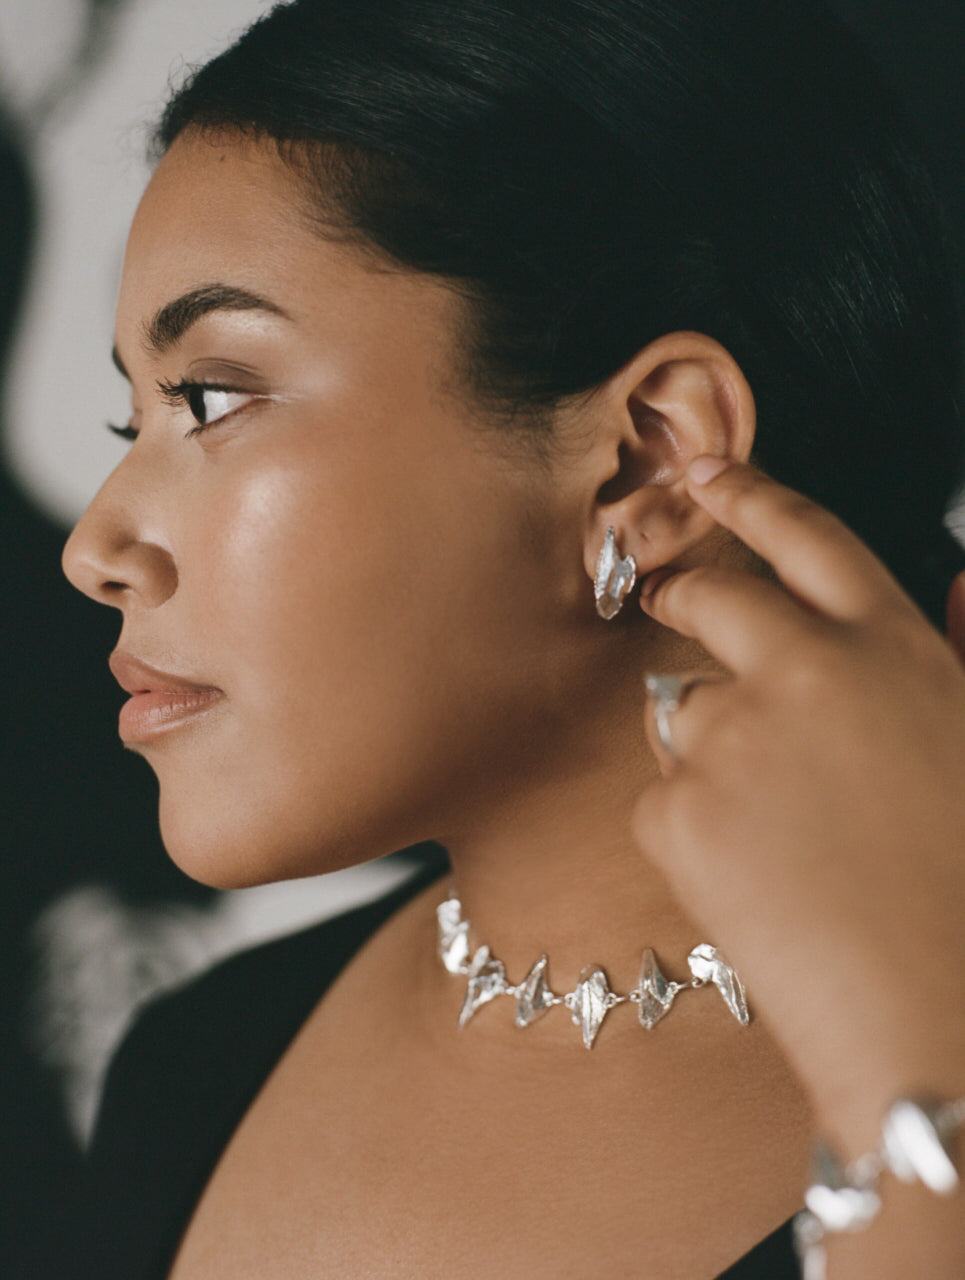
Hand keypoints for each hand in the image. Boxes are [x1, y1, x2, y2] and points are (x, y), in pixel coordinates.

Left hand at [633, 458, 964, 1157]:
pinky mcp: (678, 814)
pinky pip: (660, 800)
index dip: (752, 493)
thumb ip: (955, 651)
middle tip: (666, 604)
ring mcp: (734, 739)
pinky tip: (753, 885)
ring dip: (706, 749)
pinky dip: (689, 832)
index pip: (809, 536)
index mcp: (894, 650)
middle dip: (681, 595)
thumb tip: (960, 580)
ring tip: (777, 832)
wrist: (941, 1020)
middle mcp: (807, 672)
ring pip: (680, 711)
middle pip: (712, 598)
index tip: (704, 471)